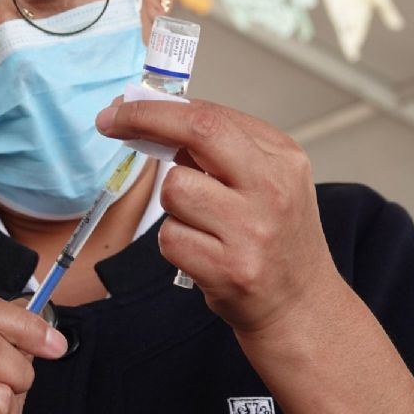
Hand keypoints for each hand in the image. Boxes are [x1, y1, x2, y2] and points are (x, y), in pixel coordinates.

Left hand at [96, 98, 341, 336]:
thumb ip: (220, 149)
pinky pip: (170, 237)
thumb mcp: (266, 181)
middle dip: (143, 120)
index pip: (210, 115)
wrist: (302, 306)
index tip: (122, 107)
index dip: (156, 107)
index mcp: (282, 158)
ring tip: (202, 224)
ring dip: (173, 205)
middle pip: (197, 132)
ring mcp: (252, 230)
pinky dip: (176, 242)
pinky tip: (203, 252)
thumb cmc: (276, 239)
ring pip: (174, 190)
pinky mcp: (230, 269)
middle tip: (111, 122)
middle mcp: (272, 189)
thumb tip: (154, 120)